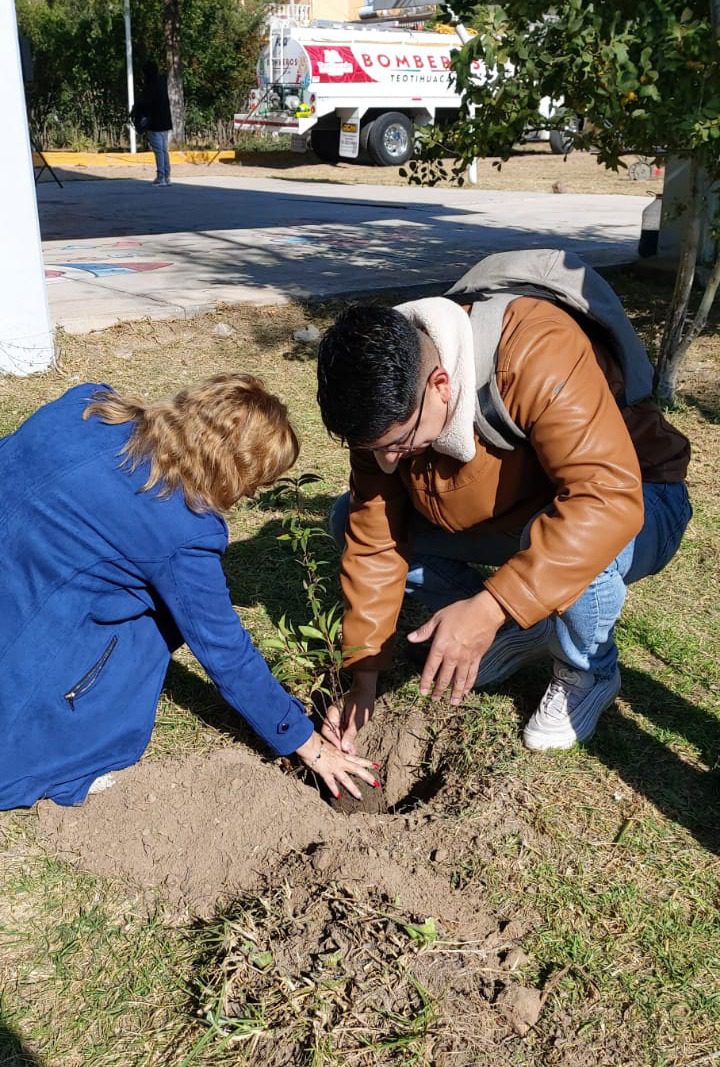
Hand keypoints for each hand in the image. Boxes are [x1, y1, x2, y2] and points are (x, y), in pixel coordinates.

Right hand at [295, 730, 379, 799]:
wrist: (309, 742)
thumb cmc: (316, 741)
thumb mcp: (328, 744)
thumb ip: (333, 750)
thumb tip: (335, 752)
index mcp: (341, 754)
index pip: (357, 759)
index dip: (367, 763)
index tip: (376, 766)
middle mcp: (340, 761)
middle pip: (357, 769)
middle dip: (367, 776)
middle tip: (376, 784)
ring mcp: (333, 766)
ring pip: (346, 779)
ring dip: (353, 788)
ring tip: (360, 796)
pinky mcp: (324, 771)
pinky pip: (330, 782)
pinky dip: (334, 789)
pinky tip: (338, 796)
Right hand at [320, 672, 377, 755]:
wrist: (366, 692)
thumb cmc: (362, 702)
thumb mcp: (357, 719)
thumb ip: (350, 733)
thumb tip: (345, 748)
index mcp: (332, 714)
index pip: (326, 731)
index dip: (333, 742)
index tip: (341, 751)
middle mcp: (332, 718)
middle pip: (331, 736)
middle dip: (339, 746)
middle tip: (347, 756)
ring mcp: (337, 721)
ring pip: (337, 736)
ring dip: (344, 745)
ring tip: (352, 754)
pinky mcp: (343, 723)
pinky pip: (343, 734)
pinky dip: (347, 741)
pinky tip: (353, 749)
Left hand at [408, 590, 506, 704]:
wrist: (485, 611)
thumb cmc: (460, 611)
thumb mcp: (439, 618)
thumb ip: (425, 631)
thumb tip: (410, 638)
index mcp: (441, 646)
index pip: (430, 668)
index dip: (426, 681)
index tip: (422, 691)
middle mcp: (453, 655)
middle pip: (444, 677)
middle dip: (439, 690)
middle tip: (434, 699)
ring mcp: (466, 658)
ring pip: (459, 680)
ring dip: (455, 692)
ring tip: (451, 703)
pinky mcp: (477, 657)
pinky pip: (472, 674)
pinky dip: (469, 684)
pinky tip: (467, 691)